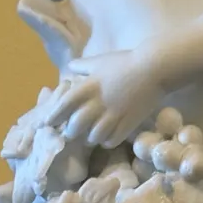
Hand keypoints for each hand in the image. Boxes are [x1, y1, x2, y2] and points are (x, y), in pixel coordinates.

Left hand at [46, 49, 165, 148]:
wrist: (154, 69)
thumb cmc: (125, 62)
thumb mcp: (100, 60)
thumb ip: (83, 66)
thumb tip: (70, 68)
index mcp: (89, 86)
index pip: (65, 104)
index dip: (54, 115)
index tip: (48, 122)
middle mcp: (98, 102)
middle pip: (76, 125)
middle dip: (71, 131)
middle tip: (71, 133)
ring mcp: (114, 115)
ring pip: (93, 136)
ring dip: (89, 139)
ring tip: (89, 137)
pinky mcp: (127, 124)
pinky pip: (111, 140)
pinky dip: (106, 142)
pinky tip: (106, 138)